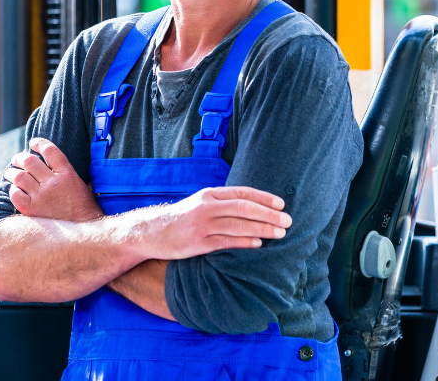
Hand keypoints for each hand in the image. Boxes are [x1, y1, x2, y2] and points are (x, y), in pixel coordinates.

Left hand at [5, 137, 104, 221]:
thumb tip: (65, 166)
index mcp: (68, 175)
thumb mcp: (85, 187)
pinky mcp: (32, 211)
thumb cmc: (86, 211)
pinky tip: (14, 190)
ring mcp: (41, 197)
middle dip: (20, 157)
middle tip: (16, 159)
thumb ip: (73, 175)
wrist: (84, 234)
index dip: (39, 143)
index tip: (33, 143)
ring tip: (10, 173)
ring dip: (11, 172)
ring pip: (19, 176)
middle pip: (30, 161)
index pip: (50, 151)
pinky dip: (12, 190)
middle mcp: (53, 183)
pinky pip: (15, 195)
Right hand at [130, 186, 291, 261]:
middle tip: (287, 221)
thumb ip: (222, 204)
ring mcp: (202, 225)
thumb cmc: (181, 219)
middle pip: (244, 208)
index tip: (281, 204)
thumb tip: (252, 208)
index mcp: (209, 195)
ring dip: (262, 229)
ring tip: (280, 233)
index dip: (264, 198)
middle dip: (269, 214)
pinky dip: (244, 242)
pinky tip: (258, 244)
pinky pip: (225, 242)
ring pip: (238, 225)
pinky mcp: (197, 243)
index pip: (242, 192)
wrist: (150, 232)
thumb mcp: (200, 204)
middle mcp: (206, 207)